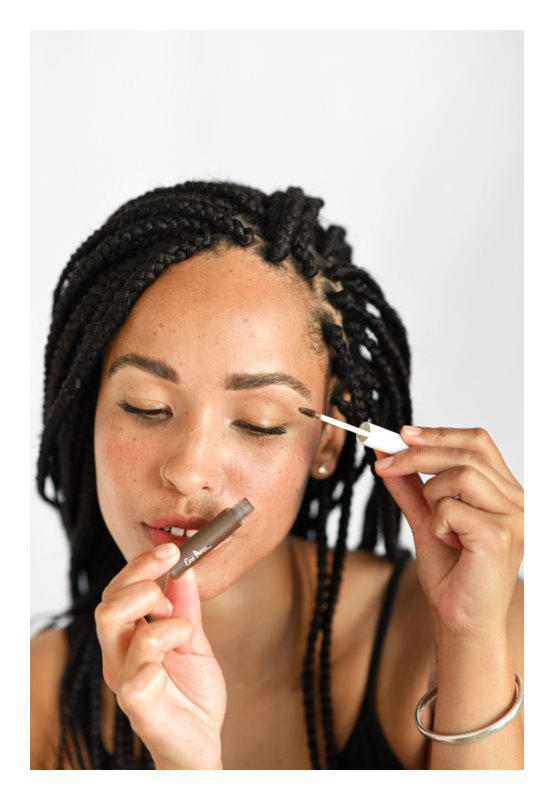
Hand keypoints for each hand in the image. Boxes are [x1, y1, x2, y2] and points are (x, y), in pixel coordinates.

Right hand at [95, 544, 225, 768]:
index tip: (173, 550)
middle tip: (171, 601)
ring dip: (163, 622)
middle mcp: (119, 657)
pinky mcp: (139, 708)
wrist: (201, 744)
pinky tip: (173, 666)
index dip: (141, 566)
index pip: (118, 592)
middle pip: (108, 606)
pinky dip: (159, 661)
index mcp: (128, 638)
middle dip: (142, 586)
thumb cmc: (192, 694)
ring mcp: (125, 682)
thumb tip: (184, 568)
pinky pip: (136, 678)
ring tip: (183, 634)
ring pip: (120, 630)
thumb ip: (186, 607)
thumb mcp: (194, 640)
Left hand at [373, 426, 523, 638]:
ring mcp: (514, 517)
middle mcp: (517, 501)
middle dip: (417, 454)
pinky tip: (447, 542)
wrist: (460, 620)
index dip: (440, 433)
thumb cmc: (452, 575)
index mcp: (506, 492)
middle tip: (384, 461)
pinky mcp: (500, 535)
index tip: (403, 434)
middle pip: (467, 451)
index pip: (478, 443)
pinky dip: (437, 522)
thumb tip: (386, 455)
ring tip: (435, 523)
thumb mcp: (426, 519)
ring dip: (432, 495)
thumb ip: (411, 488)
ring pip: (460, 474)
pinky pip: (452, 508)